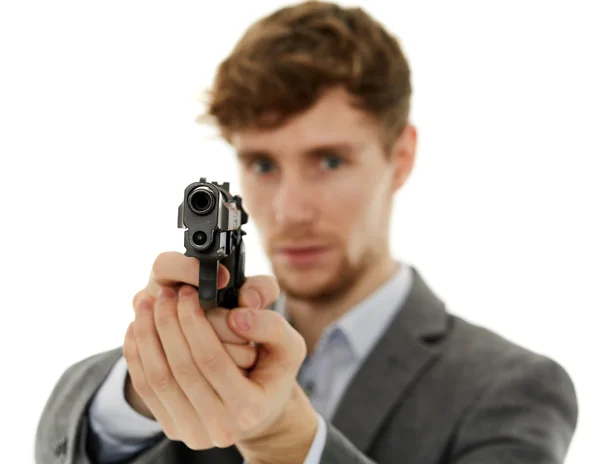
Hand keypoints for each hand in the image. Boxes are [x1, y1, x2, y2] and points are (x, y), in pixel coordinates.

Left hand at [123, 252, 314, 454]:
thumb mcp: (289, 345)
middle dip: (167, 323)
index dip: (194, 322)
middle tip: (164, 293)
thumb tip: (238, 316)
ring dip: (146, 336)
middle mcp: (221, 427)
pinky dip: (136, 355)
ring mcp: (193, 432)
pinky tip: (136, 328)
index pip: (211, 359)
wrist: (261, 410)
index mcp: (250, 408)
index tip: (187, 292)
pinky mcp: (172, 428)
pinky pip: (145, 388)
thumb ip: (271, 326)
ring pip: (158, 378)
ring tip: (145, 304)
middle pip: (181, 368)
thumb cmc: (273, 371)